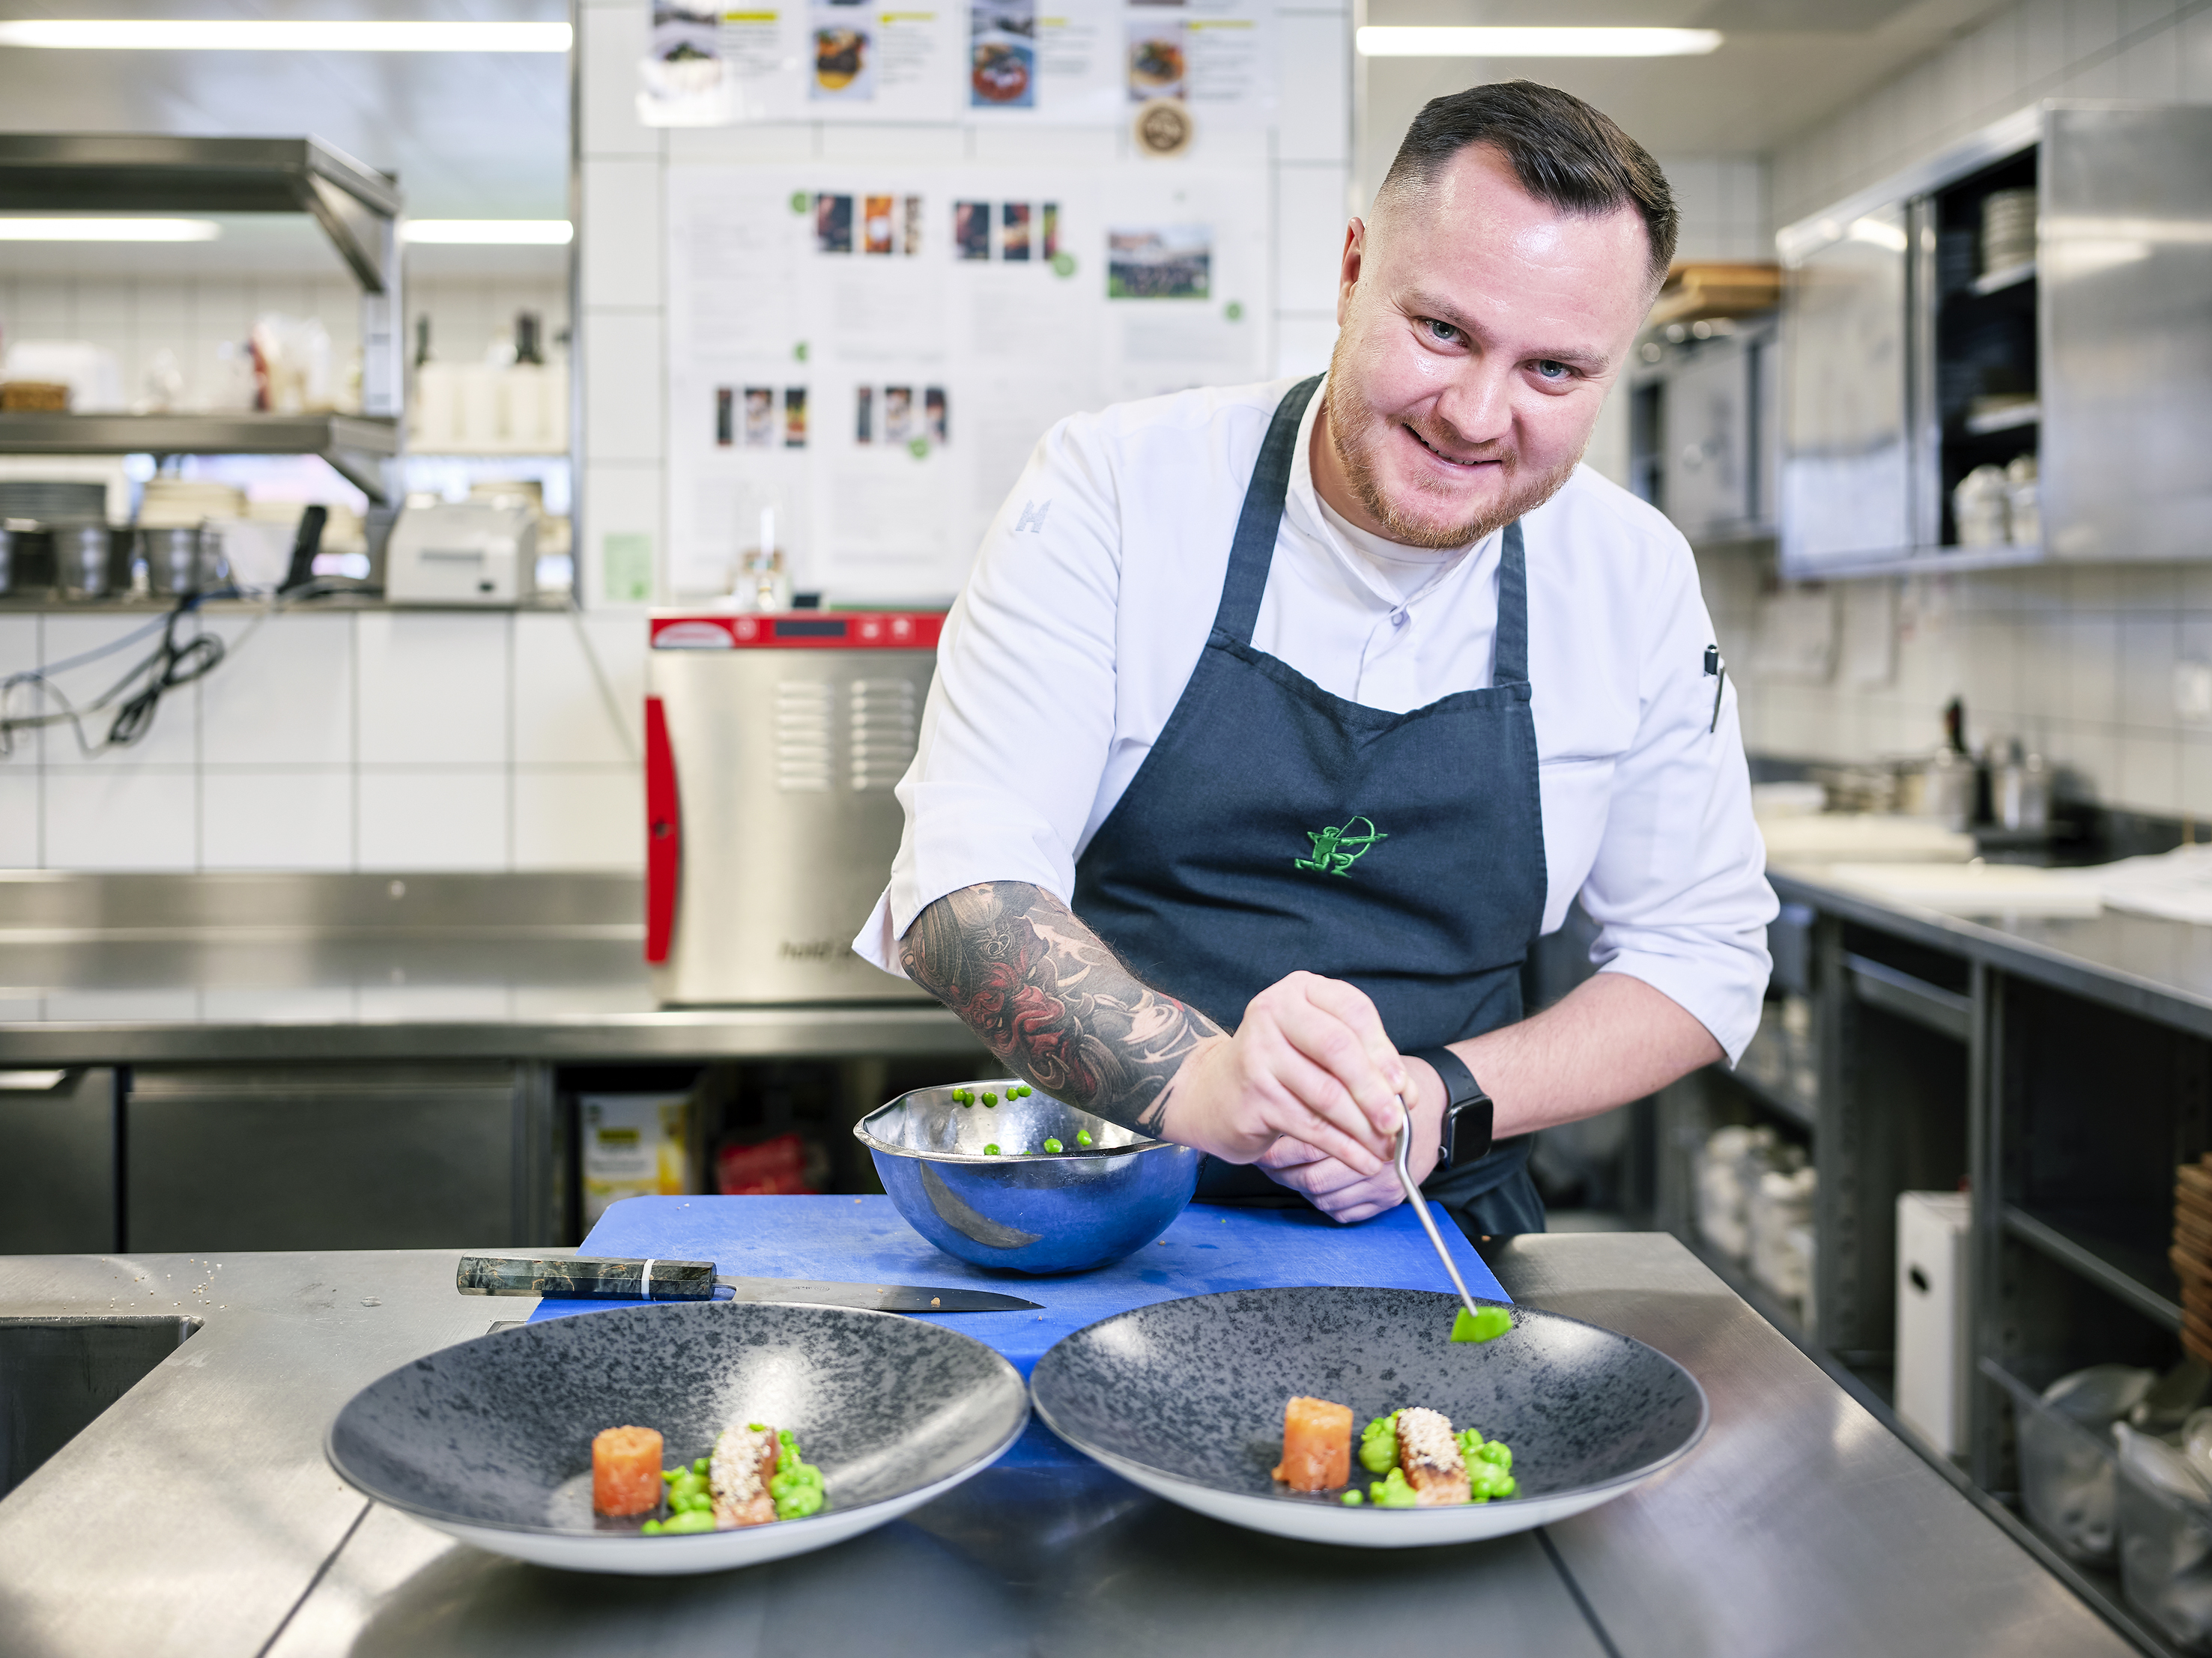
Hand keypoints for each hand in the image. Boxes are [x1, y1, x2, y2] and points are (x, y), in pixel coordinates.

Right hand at [1155, 972, 1407, 1174]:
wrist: (1213, 1092)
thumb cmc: (1279, 1066)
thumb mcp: (1317, 1047)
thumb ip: (1362, 1060)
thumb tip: (1406, 1095)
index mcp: (1298, 991)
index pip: (1354, 1011)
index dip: (1384, 1052)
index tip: (1403, 1087)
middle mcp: (1273, 1014)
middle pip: (1339, 1050)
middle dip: (1375, 1092)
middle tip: (1398, 1123)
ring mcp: (1258, 1054)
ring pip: (1327, 1095)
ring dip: (1364, 1128)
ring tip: (1387, 1149)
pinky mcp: (1254, 1096)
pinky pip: (1311, 1126)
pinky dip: (1344, 1148)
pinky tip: (1364, 1161)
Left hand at [1257, 1056, 1445, 1222]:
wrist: (1440, 1109)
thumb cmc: (1393, 1089)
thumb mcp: (1363, 1076)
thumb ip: (1329, 1087)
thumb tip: (1280, 1096)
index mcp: (1370, 1133)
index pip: (1312, 1146)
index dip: (1279, 1146)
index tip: (1262, 1138)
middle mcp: (1379, 1166)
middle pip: (1311, 1178)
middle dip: (1280, 1169)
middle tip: (1262, 1156)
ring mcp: (1384, 1188)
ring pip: (1322, 1198)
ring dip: (1296, 1185)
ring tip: (1279, 1168)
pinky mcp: (1387, 1202)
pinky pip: (1341, 1212)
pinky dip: (1320, 1200)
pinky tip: (1309, 1181)